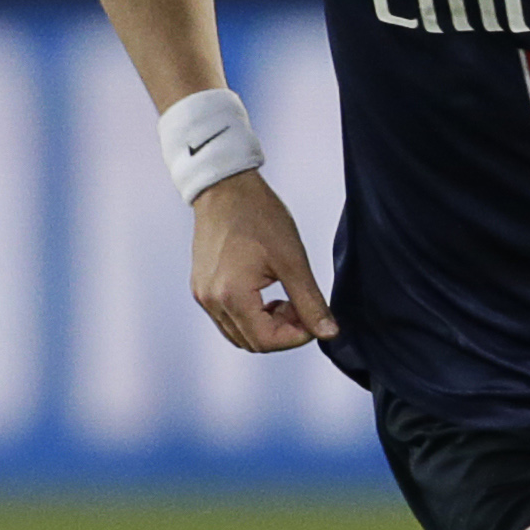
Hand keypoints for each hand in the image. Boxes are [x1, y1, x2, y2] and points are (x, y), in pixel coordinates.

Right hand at [190, 169, 338, 351]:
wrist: (225, 187)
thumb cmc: (258, 215)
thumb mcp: (292, 260)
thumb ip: (310, 301)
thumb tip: (328, 333)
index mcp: (232, 295)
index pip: (266, 341)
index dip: (296, 337)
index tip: (314, 320)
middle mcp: (211, 301)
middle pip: (251, 342)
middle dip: (282, 332)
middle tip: (301, 307)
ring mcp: (202, 295)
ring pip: (239, 333)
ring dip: (266, 326)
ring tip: (285, 299)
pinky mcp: (201, 287)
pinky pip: (227, 317)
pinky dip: (250, 315)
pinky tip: (266, 293)